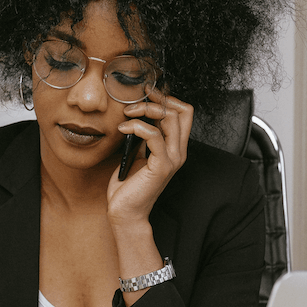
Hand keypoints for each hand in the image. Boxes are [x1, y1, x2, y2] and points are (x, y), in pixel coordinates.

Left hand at [107, 90, 192, 225]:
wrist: (125, 212)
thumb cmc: (128, 186)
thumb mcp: (136, 154)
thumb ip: (143, 137)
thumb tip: (137, 115)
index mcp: (175, 148)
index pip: (184, 112)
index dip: (166, 98)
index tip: (145, 94)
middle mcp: (178, 152)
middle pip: (182, 111)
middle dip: (157, 99)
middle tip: (134, 100)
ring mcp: (172, 159)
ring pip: (170, 119)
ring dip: (146, 110)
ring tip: (126, 113)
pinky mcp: (161, 167)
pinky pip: (154, 135)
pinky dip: (137, 126)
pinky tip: (122, 128)